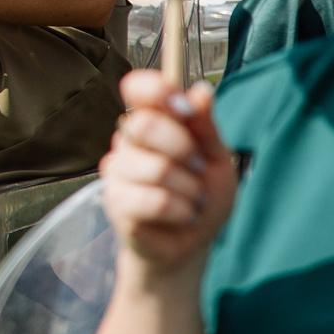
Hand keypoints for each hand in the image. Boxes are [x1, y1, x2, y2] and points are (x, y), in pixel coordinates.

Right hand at [98, 69, 235, 274]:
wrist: (191, 245)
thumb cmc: (202, 198)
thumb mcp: (217, 159)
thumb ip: (206, 127)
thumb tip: (200, 91)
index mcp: (150, 122)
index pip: (136, 89)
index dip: (155, 89)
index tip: (180, 105)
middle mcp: (126, 142)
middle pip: (144, 125)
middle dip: (183, 148)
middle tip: (197, 167)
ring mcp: (117, 173)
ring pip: (157, 169)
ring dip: (189, 189)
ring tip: (191, 200)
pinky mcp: (117, 204)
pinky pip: (157, 201)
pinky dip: (182, 211)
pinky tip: (181, 216)